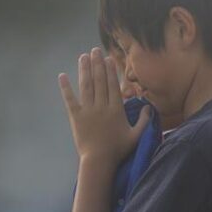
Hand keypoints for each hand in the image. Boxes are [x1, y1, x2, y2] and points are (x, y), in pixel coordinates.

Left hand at [58, 47, 150, 164]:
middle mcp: (101, 105)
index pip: (112, 85)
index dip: (110, 70)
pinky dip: (65, 87)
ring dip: (84, 70)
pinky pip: (70, 99)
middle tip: (95, 50)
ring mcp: (87, 110)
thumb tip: (148, 106)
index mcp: (115, 109)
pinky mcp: (76, 116)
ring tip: (83, 56)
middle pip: (99, 81)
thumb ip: (144, 120)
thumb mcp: (136, 135)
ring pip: (86, 86)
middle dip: (97, 64)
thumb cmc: (118, 149)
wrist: (98, 161)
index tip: (108, 58)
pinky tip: (62, 76)